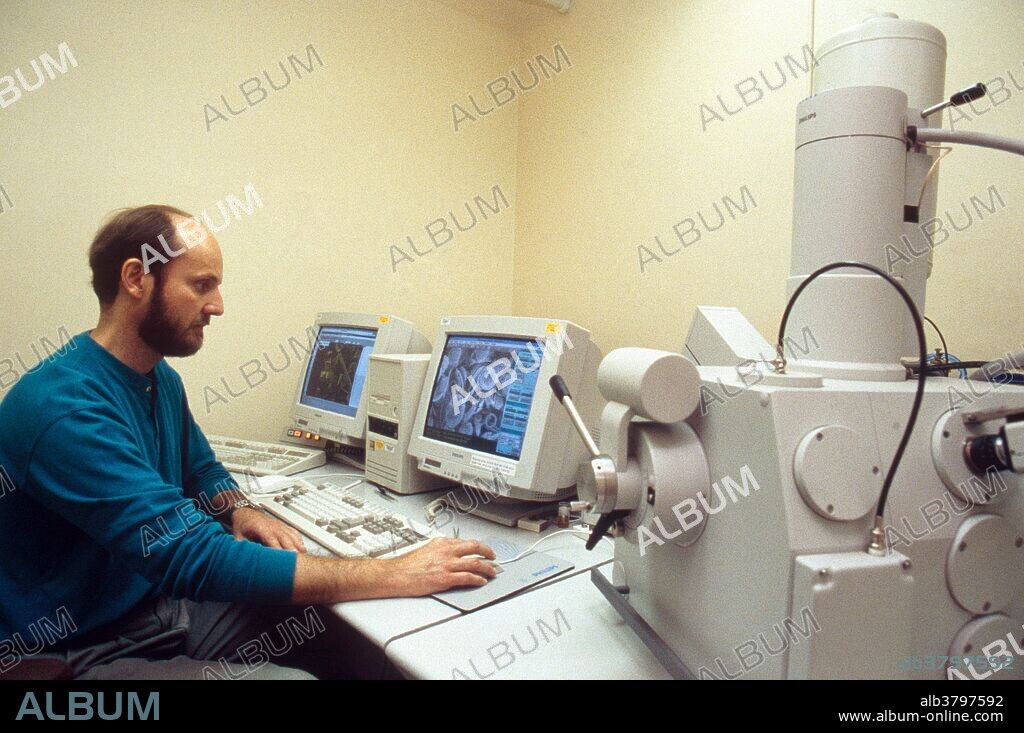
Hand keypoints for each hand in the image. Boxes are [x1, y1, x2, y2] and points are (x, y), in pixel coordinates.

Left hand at [231, 508, 306, 552]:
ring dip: (298, 544)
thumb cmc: (243, 525)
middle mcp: (272, 526)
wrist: (245, 512)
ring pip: (291, 535)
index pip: (272, 540)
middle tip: (298, 559)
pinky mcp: (282, 525)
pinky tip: (302, 546)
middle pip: (285, 538)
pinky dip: (299, 539)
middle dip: (292, 549)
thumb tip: (243, 558)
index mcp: (262, 529)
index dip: (279, 550)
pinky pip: (293, 531)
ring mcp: (278, 525)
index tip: (283, 559)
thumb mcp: (238, 537)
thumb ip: (242, 547)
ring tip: (303, 554)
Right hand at [383, 538, 497, 595]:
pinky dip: (478, 579)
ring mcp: (447, 564)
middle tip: (494, 558)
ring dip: (487, 568)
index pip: (466, 542)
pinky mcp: (445, 578)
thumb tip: (451, 555)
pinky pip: (468, 578)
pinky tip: (481, 582)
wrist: (395, 575)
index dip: (478, 547)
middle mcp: (446, 551)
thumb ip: (440, 550)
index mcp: (441, 543)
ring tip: (492, 572)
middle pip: (475, 548)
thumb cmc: (407, 566)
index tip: (483, 550)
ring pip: (475, 563)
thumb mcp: (426, 550)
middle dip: (488, 552)